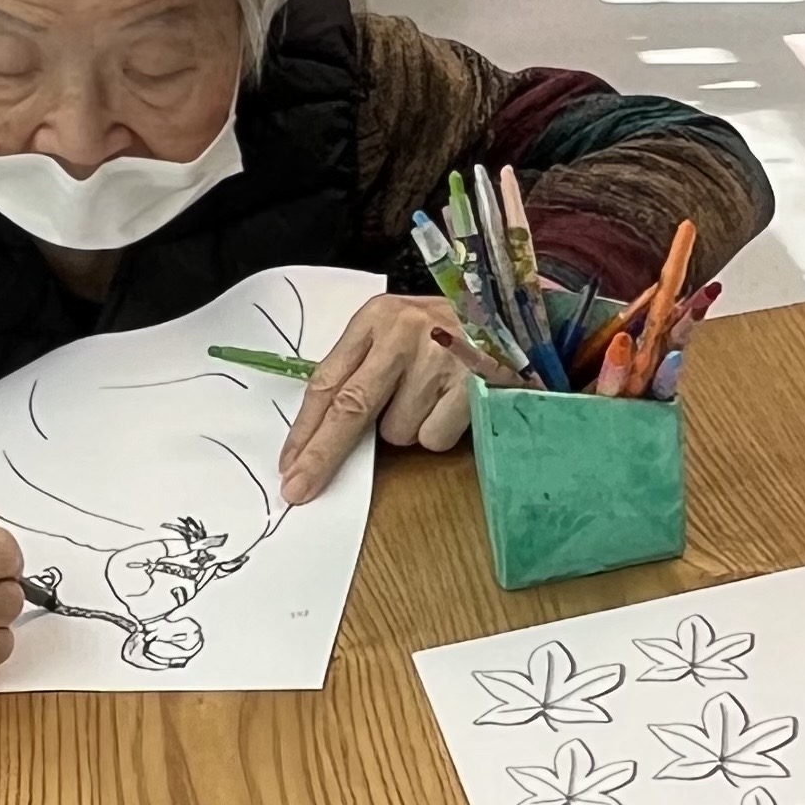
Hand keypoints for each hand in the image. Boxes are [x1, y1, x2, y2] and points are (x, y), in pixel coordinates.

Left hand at [278, 293, 472, 497]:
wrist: (515, 320)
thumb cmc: (447, 333)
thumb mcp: (398, 332)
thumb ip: (363, 368)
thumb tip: (323, 434)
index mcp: (377, 317)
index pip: (328, 380)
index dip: (305, 427)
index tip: (289, 462)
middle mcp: (405, 332)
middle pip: (351, 407)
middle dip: (322, 454)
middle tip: (299, 487)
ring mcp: (440, 359)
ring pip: (396, 431)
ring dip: (407, 428)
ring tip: (432, 398)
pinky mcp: (472, 385)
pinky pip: (432, 438)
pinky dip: (438, 431)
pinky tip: (453, 405)